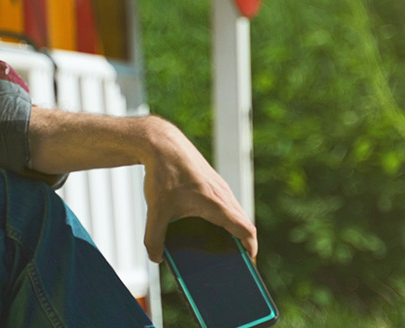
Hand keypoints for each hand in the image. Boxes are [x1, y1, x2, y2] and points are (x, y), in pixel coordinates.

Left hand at [139, 116, 257, 262]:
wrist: (162, 142)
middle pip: (243, 222)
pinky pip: (227, 203)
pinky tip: (210, 225)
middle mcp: (223, 194)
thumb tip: (155, 258)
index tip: (249, 261)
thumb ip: (154, 238)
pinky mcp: (212, 181)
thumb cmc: (163, 173)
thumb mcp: (156, 210)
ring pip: (235, 211)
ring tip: (225, 247)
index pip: (245, 229)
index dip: (250, 247)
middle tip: (237, 261)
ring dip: (235, 228)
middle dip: (243, 242)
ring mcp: (219, 186)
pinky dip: (226, 217)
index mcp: (216, 203)